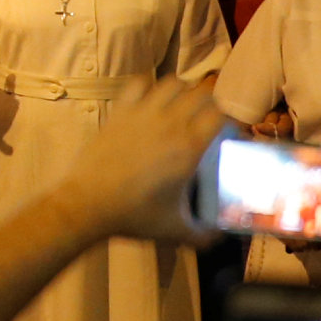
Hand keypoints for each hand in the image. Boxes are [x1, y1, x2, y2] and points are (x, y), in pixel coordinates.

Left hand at [59, 79, 222, 245]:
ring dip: (184, 91)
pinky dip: (149, 87)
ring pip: (173, 83)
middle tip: (210, 118)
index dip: (231, 118)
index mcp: (190, 147)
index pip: (221, 114)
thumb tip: (219, 237)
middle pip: (201, 93)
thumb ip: (204, 234)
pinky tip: (151, 100)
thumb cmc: (136, 215)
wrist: (89, 203)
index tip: (230, 130)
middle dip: (211, 103)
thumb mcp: (177, 230)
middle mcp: (170, 122)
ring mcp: (142, 113)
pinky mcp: (119, 111)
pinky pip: (139, 84)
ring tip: (183, 106)